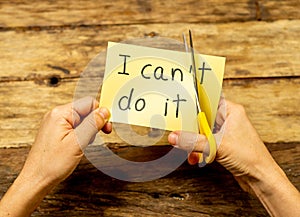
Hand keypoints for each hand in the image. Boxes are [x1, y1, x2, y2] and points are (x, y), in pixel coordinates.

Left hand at [0, 97, 111, 215]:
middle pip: (85, 110)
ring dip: (89, 129)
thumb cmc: (52, 164)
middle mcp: (57, 115)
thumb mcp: (78, 142)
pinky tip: (80, 145)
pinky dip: (82, 134)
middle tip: (103, 133)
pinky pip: (75, 127)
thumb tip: (104, 111)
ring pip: (81, 119)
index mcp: (60, 114)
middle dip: (96, 122)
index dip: (100, 113)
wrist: (37, 179)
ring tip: (86, 143)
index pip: (88, 103)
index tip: (107, 125)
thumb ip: (92, 124)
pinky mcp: (56, 132)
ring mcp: (56, 123)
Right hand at [168, 99, 299, 215]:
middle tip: (181, 133)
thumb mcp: (217, 146)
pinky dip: (199, 149)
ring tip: (190, 151)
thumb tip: (175, 136)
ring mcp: (225, 132)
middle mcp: (229, 119)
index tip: (180, 108)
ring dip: (194, 142)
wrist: (260, 178)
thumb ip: (193, 141)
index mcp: (232, 111)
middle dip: (192, 129)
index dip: (194, 104)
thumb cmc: (250, 157)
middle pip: (202, 118)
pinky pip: (206, 142)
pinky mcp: (223, 144)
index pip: (208, 100)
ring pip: (203, 132)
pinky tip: (196, 157)